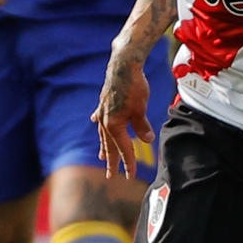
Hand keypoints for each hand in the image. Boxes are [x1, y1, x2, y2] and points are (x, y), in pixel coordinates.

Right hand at [91, 56, 154, 179]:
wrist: (123, 65)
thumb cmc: (134, 87)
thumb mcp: (141, 109)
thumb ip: (142, 126)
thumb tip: (147, 141)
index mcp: (114, 125)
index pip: (123, 149)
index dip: (128, 163)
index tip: (130, 176)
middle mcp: (105, 121)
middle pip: (109, 145)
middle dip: (111, 161)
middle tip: (110, 176)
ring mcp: (102, 111)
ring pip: (103, 134)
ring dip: (104, 146)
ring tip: (102, 157)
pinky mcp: (104, 102)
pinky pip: (100, 116)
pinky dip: (99, 121)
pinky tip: (95, 121)